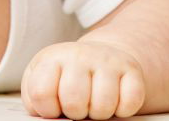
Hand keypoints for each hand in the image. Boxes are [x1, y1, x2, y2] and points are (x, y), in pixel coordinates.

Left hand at [20, 40, 145, 119]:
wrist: (100, 56)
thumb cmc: (66, 77)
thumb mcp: (43, 81)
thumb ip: (36, 100)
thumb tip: (47, 119)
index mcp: (52, 58)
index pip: (41, 92)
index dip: (48, 108)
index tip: (54, 105)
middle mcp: (79, 54)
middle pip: (73, 101)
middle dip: (75, 112)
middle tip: (77, 106)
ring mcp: (107, 60)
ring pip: (103, 105)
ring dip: (99, 113)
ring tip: (94, 103)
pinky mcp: (131, 69)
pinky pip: (130, 103)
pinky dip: (123, 110)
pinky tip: (114, 100)